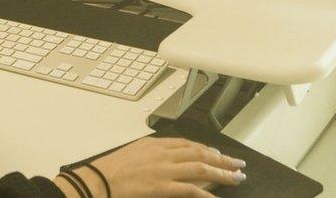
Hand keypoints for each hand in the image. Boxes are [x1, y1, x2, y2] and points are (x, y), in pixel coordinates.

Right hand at [53, 137, 247, 197]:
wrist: (97, 180)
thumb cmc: (110, 170)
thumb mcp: (132, 153)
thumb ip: (150, 154)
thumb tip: (160, 158)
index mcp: (155, 145)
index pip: (187, 143)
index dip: (205, 149)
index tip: (217, 153)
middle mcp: (163, 154)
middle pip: (199, 153)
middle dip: (221, 159)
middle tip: (237, 164)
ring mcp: (165, 170)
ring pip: (201, 168)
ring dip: (222, 173)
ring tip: (236, 178)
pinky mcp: (163, 186)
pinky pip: (192, 189)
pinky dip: (208, 194)